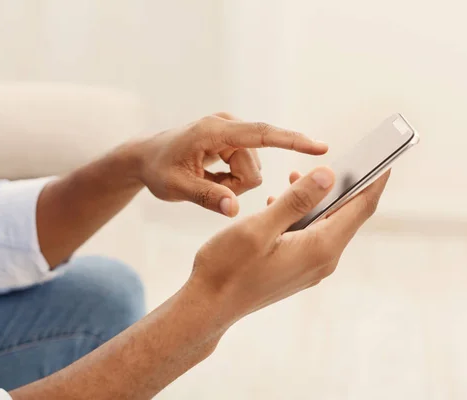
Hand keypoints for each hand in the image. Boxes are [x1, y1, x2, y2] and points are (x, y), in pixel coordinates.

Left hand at [137, 113, 327, 216]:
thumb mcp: (176, 187)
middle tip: (206, 188)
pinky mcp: (232, 140)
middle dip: (235, 186)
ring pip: (252, 171)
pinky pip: (246, 168)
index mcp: (215, 131)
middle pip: (254, 167)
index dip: (292, 141)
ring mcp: (231, 132)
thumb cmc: (157, 170)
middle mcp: (227, 126)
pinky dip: (231, 180)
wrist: (146, 157)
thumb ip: (206, 197)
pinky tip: (211, 177)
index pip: (262, 135)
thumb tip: (235, 210)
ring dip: (232, 185)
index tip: (320, 148)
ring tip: (206, 181)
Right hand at [190, 167, 389, 323]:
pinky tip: (280, 204)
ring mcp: (310, 268)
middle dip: (345, 185)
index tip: (386, 158)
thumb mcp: (260, 228)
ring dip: (317, 199)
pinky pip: (312, 236)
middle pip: (347, 215)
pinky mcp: (297, 270)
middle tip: (340, 157)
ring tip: (296, 179)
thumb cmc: (228, 267)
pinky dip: (303, 216)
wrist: (209, 306)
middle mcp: (322, 260)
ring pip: (327, 225)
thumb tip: (329, 175)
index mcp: (319, 247)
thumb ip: (296, 201)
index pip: (361, 208)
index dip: (375, 180)